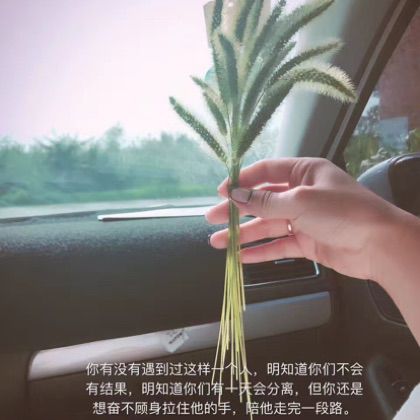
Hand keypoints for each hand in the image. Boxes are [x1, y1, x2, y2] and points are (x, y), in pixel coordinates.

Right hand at [206, 158, 401, 281]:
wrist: (379, 245)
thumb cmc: (343, 212)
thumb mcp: (300, 201)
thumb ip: (265, 201)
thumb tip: (236, 195)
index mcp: (304, 172)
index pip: (266, 172)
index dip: (242, 180)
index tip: (220, 192)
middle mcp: (301, 194)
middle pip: (261, 201)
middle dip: (236, 210)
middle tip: (212, 218)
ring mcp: (303, 219)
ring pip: (267, 225)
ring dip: (244, 234)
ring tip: (218, 242)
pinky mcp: (306, 242)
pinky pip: (278, 245)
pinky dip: (261, 251)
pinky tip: (241, 257)